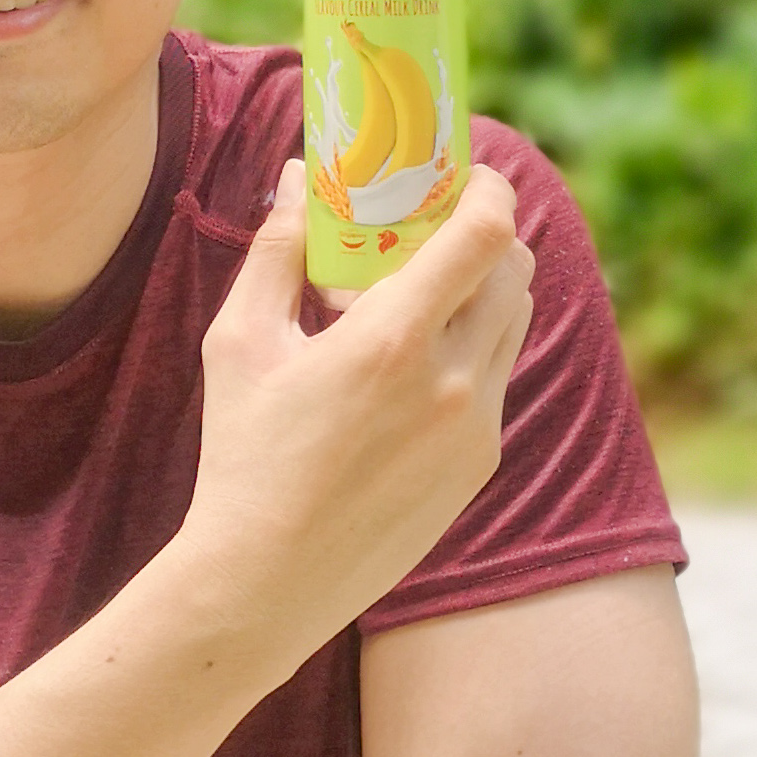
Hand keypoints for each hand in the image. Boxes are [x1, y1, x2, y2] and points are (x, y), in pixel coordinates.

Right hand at [176, 159, 534, 674]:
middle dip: (482, 235)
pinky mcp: (479, 466)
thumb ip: (277, 250)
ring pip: (512, 323)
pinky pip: (494, 380)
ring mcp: (476, 429)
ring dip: (479, 292)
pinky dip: (465, 352)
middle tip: (428, 231)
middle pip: (515, 269)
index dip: (487, 189)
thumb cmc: (242, 456)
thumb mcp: (240, 343)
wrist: (265, 582)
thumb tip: (295, 178)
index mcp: (392, 341)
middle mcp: (452, 382)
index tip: (463, 175)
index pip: (485, 233)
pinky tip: (403, 372)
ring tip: (410, 302)